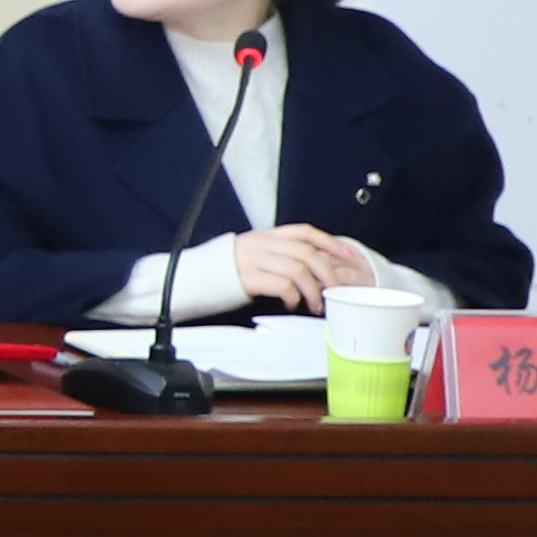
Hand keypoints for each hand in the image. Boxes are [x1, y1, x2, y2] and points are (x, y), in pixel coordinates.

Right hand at [234, 224, 376, 309]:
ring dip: (313, 290)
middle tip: (336, 290)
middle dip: (328, 272)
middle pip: (307, 252)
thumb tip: (307, 268)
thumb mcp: (250, 256)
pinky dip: (294, 297)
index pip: (304, 232)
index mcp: (264, 235)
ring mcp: (253, 259)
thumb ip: (274, 256)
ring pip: (298, 269)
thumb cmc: (221, 273)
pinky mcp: (247, 278)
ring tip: (316, 304)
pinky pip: (282, 285)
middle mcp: (261, 244)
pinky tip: (292, 305)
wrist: (188, 279)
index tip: (348, 256)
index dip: (329, 242)